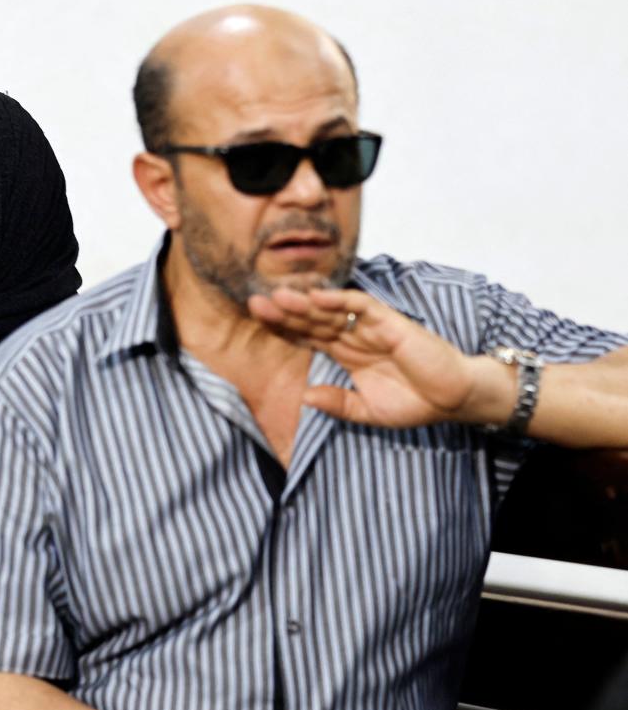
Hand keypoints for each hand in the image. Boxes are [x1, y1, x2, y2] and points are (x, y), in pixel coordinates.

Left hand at [247, 287, 509, 427]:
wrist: (453, 400)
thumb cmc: (415, 402)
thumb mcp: (367, 412)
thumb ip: (337, 404)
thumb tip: (305, 397)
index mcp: (344, 353)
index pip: (306, 336)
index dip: (282, 329)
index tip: (256, 322)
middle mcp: (353, 337)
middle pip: (311, 320)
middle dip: (283, 312)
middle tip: (254, 303)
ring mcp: (370, 327)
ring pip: (331, 311)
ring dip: (304, 303)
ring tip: (277, 298)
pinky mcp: (391, 323)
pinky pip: (360, 306)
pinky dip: (339, 300)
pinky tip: (316, 298)